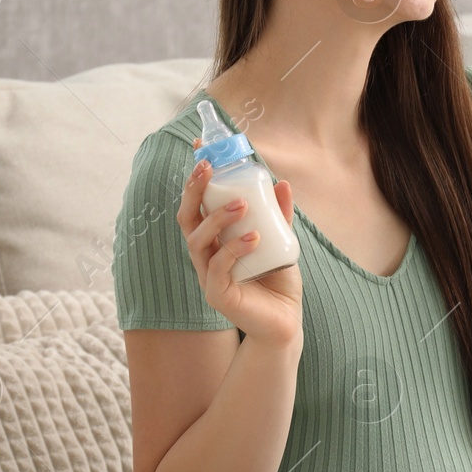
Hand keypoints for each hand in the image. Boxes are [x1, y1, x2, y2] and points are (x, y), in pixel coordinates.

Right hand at [178, 138, 302, 346]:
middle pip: (186, 218)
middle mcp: (205, 256)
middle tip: (207, 168)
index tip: (199, 148)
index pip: (197, 204)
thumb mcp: (281, 243)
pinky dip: (235, 249)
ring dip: (218, 218)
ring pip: (198, 241)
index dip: (194, 178)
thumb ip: (280, 216)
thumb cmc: (278, 283)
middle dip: (193, 191)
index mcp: (214, 240)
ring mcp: (207, 276)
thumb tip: (282, 183)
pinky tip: (254, 238)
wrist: (285, 324)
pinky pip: (219, 268)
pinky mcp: (218, 295)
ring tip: (243, 205)